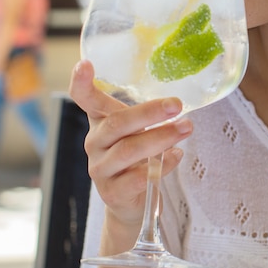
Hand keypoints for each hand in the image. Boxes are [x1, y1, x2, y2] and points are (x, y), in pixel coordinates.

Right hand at [69, 60, 192, 229]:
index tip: (85, 64)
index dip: (81, 82)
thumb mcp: (135, 131)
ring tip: (186, 128)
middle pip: (117, 123)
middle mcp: (94, 143)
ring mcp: (100, 169)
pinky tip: (177, 155)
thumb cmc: (135, 158)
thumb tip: (175, 99)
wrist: (130, 202)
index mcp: (99, 121)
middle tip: (177, 104)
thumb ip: (144, 115)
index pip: (84, 98)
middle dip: (149, 112)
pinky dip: (162, 165)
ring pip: (129, 150)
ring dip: (161, 137)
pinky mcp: (113, 193)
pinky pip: (138, 178)